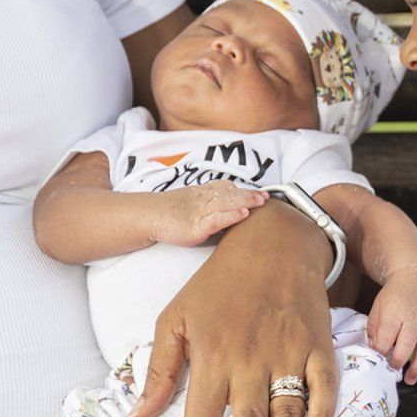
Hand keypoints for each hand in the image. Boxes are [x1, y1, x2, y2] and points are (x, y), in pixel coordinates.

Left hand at [130, 200, 336, 416]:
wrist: (274, 241)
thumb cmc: (218, 283)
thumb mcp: (176, 316)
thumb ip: (158, 368)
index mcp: (213, 351)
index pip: (200, 414)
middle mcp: (251, 357)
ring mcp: (289, 352)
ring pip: (286, 415)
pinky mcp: (319, 345)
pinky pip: (324, 387)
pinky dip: (320, 416)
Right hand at [147, 183, 268, 245]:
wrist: (149, 216)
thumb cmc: (170, 212)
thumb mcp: (192, 202)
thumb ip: (208, 203)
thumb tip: (228, 207)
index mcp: (203, 193)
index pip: (228, 189)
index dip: (245, 190)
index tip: (262, 193)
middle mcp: (204, 199)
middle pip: (231, 195)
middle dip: (250, 196)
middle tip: (267, 197)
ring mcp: (200, 212)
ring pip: (227, 204)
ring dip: (246, 202)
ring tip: (261, 202)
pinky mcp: (196, 227)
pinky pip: (217, 219)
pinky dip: (231, 216)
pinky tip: (243, 215)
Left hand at [367, 264, 416, 382]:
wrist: (416, 275)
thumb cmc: (395, 294)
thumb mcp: (378, 307)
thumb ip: (375, 329)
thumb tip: (374, 350)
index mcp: (393, 313)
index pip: (385, 339)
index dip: (381, 354)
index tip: (378, 362)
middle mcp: (412, 317)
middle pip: (406, 346)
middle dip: (398, 362)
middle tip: (393, 371)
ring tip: (410, 379)